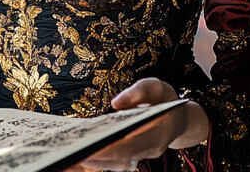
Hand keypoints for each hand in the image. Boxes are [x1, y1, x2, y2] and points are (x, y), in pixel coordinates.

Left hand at [66, 78, 209, 171]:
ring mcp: (142, 154)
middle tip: (71, 154)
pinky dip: (98, 157)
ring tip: (70, 155)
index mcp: (158, 133)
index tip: (89, 148)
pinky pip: (115, 159)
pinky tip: (80, 152)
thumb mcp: (157, 87)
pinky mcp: (134, 154)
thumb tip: (116, 103)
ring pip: (116, 163)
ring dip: (94, 160)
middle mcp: (150, 149)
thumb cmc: (165, 99)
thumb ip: (139, 91)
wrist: (179, 117)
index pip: (131, 145)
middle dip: (95, 157)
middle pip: (120, 158)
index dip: (109, 149)